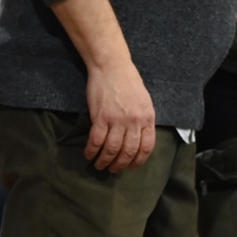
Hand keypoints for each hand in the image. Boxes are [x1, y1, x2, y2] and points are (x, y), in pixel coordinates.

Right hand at [84, 58, 156, 172]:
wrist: (112, 67)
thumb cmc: (128, 82)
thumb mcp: (144, 101)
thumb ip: (143, 120)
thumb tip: (140, 138)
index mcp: (147, 118)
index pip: (146, 147)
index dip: (138, 161)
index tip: (131, 166)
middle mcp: (134, 121)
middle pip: (129, 151)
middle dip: (120, 165)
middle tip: (113, 170)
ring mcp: (117, 120)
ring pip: (112, 149)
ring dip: (105, 161)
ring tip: (100, 166)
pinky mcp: (101, 117)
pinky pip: (96, 141)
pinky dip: (92, 151)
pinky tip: (89, 155)